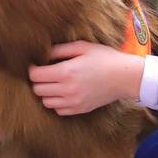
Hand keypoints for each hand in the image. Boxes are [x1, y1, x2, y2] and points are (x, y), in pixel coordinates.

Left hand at [29, 41, 145, 115]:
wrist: (125, 77)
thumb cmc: (105, 58)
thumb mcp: (82, 47)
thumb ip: (60, 49)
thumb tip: (42, 53)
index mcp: (66, 72)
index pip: (35, 76)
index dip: (32, 69)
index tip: (36, 64)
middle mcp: (67, 90)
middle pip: (37, 90)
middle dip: (38, 80)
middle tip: (45, 73)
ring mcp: (73, 102)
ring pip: (45, 102)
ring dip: (46, 93)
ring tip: (54, 83)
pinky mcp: (79, 110)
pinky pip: (58, 110)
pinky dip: (56, 102)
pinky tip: (63, 93)